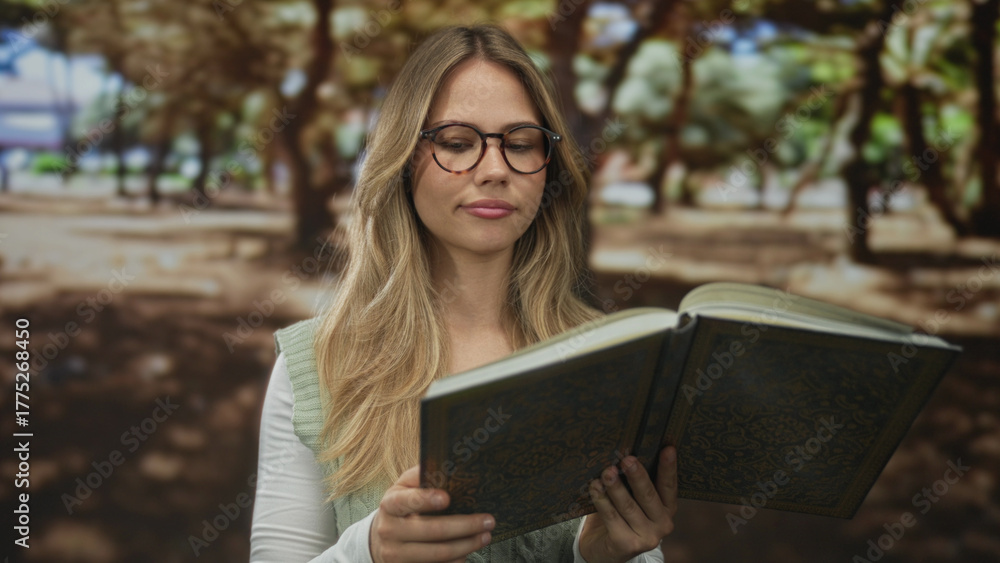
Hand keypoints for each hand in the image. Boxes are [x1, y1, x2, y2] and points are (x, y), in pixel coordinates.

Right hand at [370, 464, 494, 562]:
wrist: (381, 539)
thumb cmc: (400, 507)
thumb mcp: (404, 487)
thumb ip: (421, 475)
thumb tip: (448, 464)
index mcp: (390, 504)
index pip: (407, 501)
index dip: (426, 499)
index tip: (447, 498)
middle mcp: (390, 530)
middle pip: (432, 530)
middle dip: (465, 525)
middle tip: (488, 520)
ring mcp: (396, 554)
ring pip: (438, 553)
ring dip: (467, 545)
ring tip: (485, 536)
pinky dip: (457, 560)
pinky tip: (468, 550)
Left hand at [578, 447, 677, 562]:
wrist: (605, 550)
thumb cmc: (621, 516)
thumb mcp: (633, 499)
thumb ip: (635, 483)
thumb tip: (624, 453)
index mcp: (667, 509)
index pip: (669, 486)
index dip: (669, 467)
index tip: (668, 449)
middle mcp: (663, 524)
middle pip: (648, 495)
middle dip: (637, 476)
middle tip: (627, 459)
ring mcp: (647, 537)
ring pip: (628, 507)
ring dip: (616, 487)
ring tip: (606, 472)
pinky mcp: (627, 545)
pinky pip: (611, 517)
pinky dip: (601, 500)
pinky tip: (594, 488)